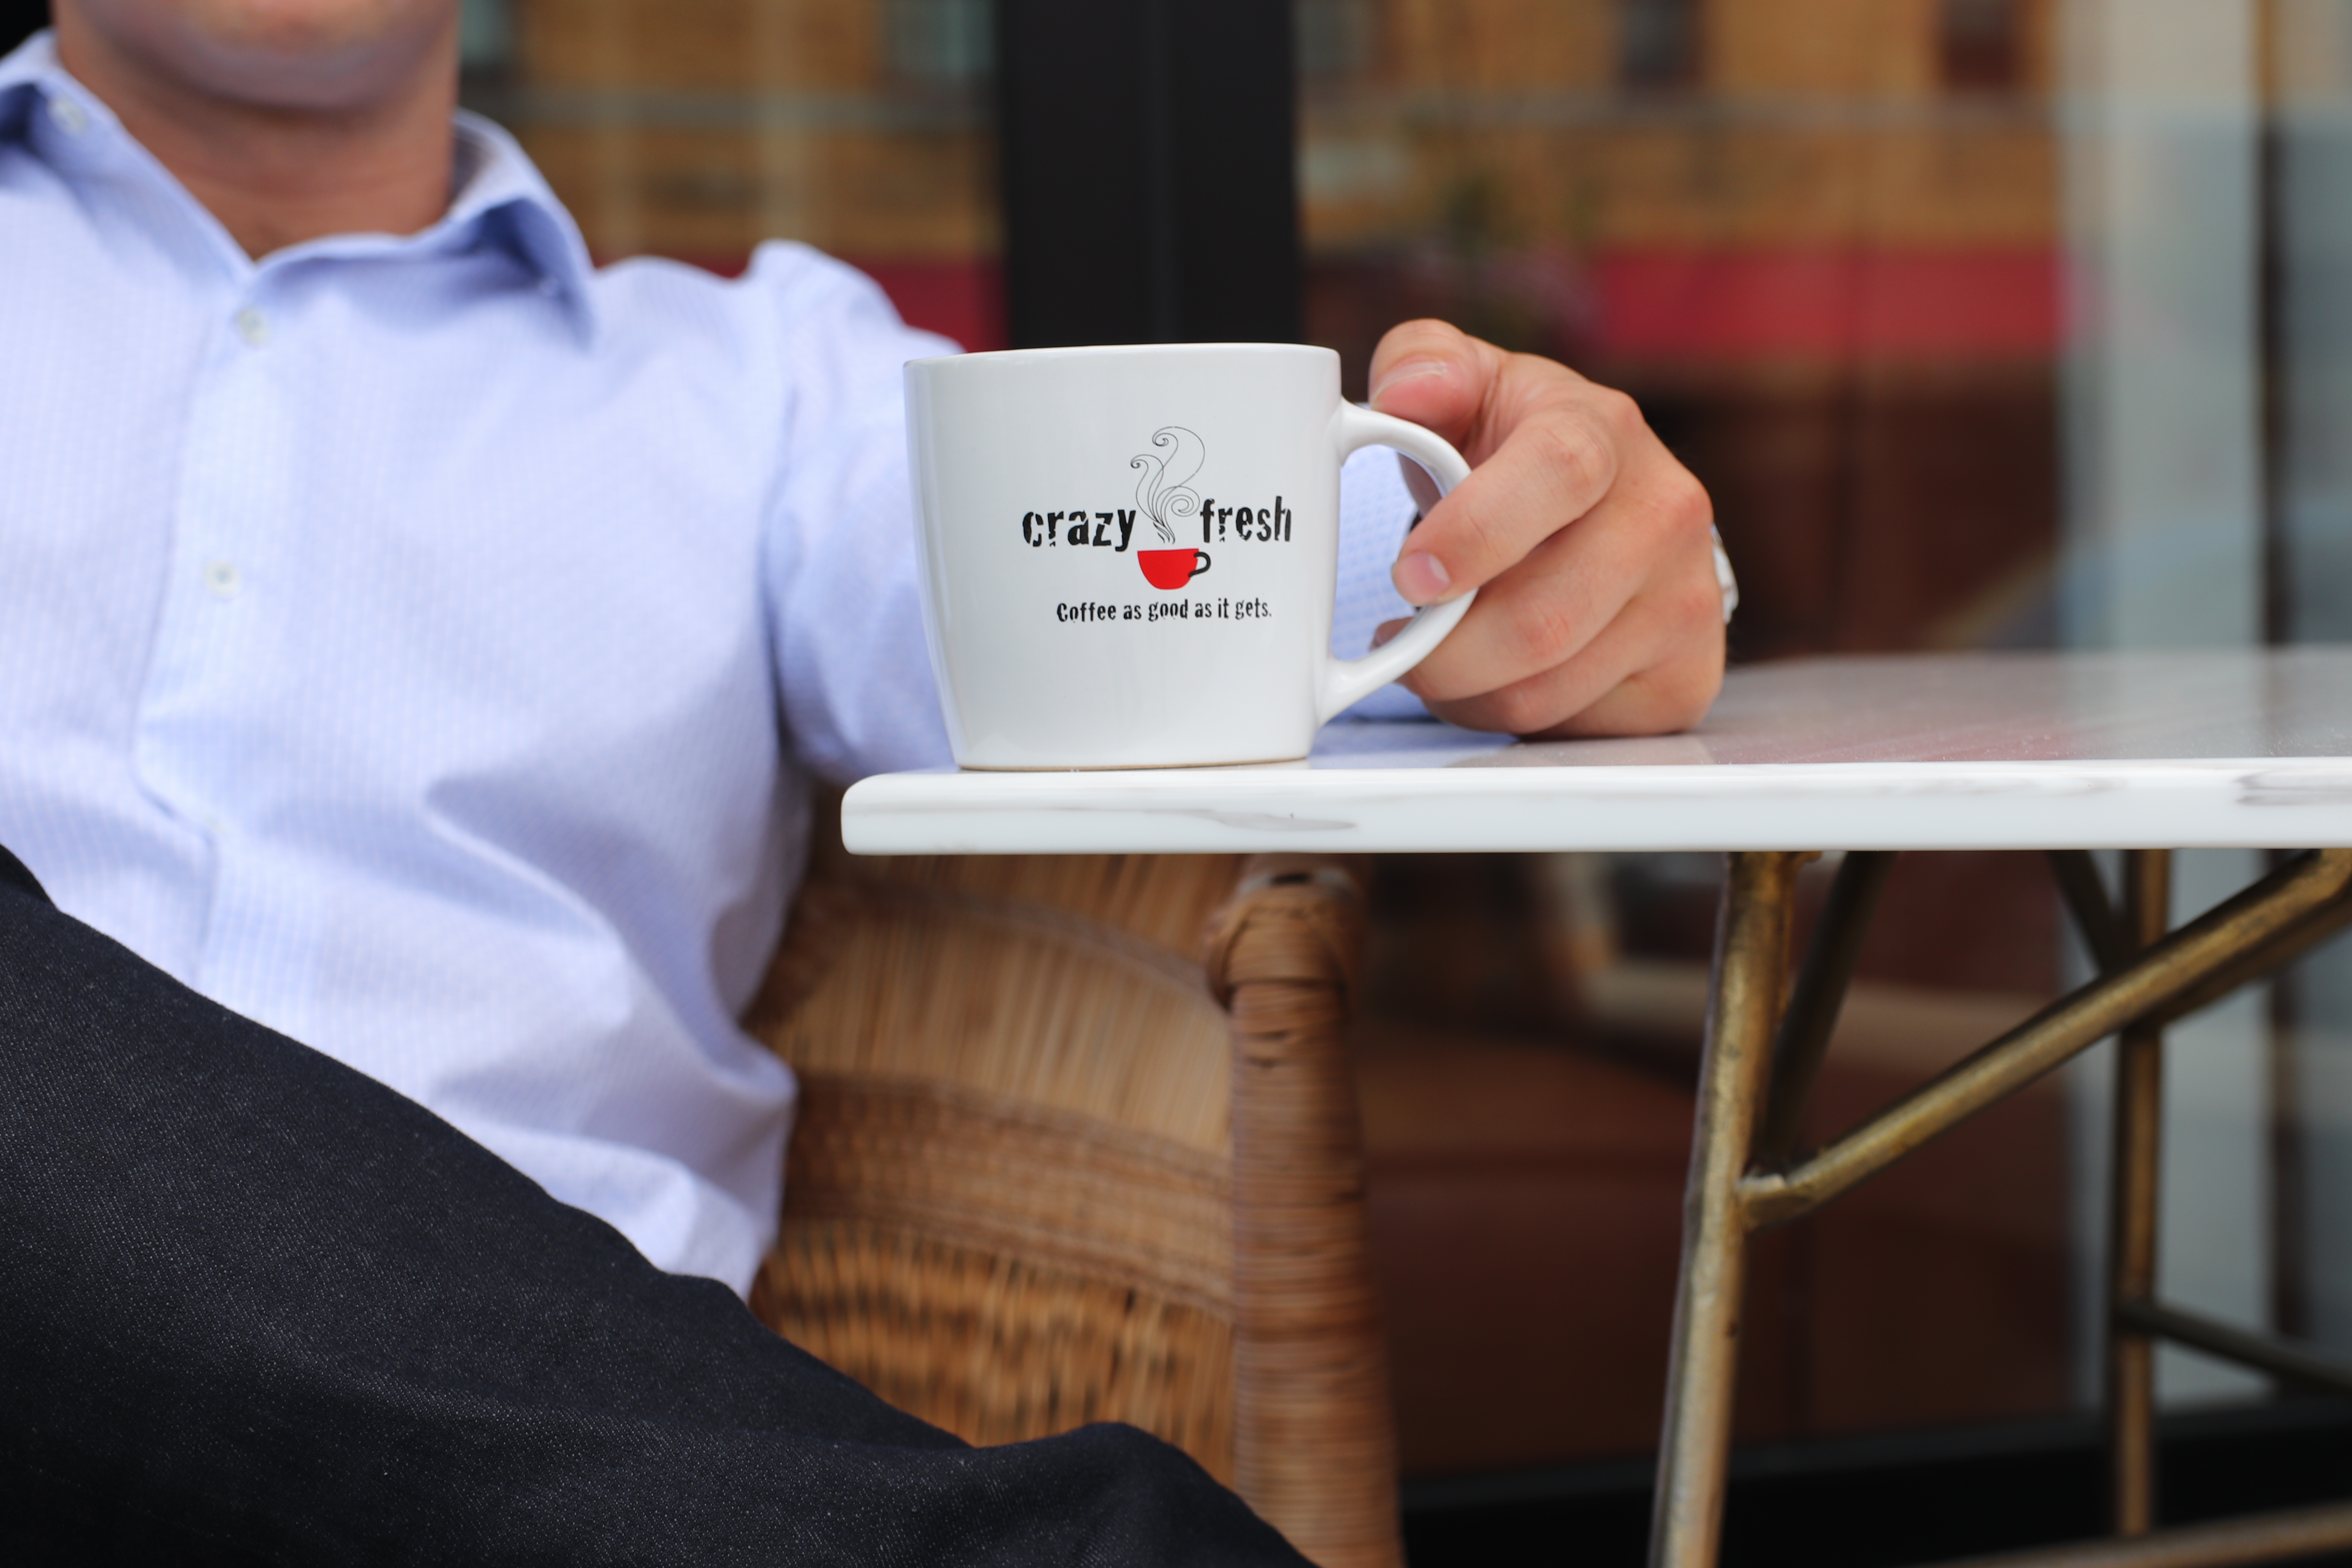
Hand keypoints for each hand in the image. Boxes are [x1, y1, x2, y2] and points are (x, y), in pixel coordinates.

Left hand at [1367, 321, 1725, 737]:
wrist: (1602, 507)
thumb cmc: (1515, 449)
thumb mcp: (1463, 384)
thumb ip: (1421, 365)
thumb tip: (1406, 394)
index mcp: (1603, 431)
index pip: (1557, 474)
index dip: (1475, 533)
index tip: (1410, 574)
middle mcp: (1665, 514)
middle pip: (1541, 619)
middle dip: (1443, 651)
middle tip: (1400, 641)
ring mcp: (1686, 601)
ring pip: (1544, 690)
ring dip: (1464, 691)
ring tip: (1442, 654)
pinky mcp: (1684, 678)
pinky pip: (1570, 727)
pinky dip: (1506, 715)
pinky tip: (1496, 674)